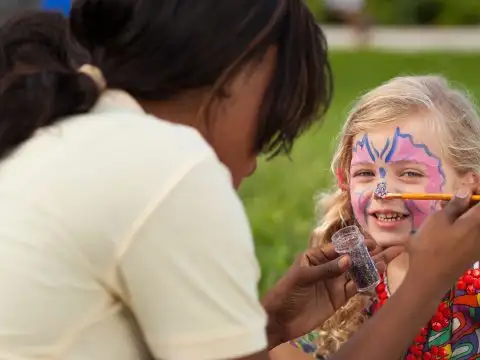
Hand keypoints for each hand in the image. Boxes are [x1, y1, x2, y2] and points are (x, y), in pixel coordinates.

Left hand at [261, 239, 402, 347]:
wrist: (280, 320)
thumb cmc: (286, 292)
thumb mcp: (302, 277)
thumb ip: (325, 269)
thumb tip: (349, 259)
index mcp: (316, 257)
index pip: (339, 248)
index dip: (356, 245)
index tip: (372, 243)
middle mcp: (328, 267)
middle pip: (352, 258)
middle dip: (370, 253)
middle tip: (391, 248)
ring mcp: (334, 283)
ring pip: (357, 273)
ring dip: (372, 267)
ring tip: (388, 260)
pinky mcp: (339, 298)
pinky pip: (355, 288)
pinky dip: (367, 283)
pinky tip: (378, 276)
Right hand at [406, 186, 479, 300]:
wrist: (429, 278)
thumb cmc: (431, 246)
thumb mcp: (439, 220)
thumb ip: (455, 204)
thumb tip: (468, 189)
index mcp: (478, 221)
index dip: (478, 187)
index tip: (467, 181)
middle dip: (473, 198)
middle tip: (454, 196)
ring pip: (478, 220)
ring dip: (468, 211)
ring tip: (447, 209)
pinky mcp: (475, 251)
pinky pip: (476, 231)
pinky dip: (467, 222)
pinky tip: (450, 223)